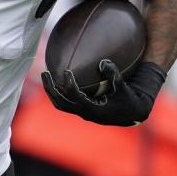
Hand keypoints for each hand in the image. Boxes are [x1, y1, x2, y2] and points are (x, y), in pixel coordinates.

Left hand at [41, 60, 166, 126]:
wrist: (131, 113)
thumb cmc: (128, 99)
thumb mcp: (123, 86)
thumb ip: (113, 74)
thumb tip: (103, 61)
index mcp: (92, 109)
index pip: (75, 97)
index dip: (69, 84)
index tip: (66, 72)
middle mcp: (84, 112)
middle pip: (60, 103)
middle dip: (50, 88)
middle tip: (44, 72)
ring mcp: (82, 112)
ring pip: (60, 104)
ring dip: (52, 91)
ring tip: (46, 75)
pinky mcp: (82, 109)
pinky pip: (66, 101)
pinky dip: (60, 91)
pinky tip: (58, 78)